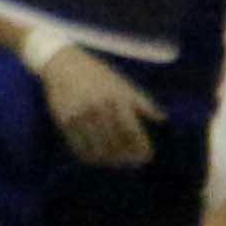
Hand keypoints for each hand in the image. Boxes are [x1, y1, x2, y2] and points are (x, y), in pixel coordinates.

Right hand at [36, 41, 163, 167]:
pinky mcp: (64, 120)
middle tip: (130, 162)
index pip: (134, 134)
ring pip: (98, 150)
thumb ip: (143, 103)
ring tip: (115, 162)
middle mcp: (100, 108)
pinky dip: (90, 157)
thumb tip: (162, 119)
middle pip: (117, 145)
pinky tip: (97, 157)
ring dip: (110, 160)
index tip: (146, 157)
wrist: (64, 63)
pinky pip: (79, 147)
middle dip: (127, 158)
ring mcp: (81, 115)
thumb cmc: (99, 75)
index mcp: (118, 99)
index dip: (142, 150)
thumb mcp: (123, 84)